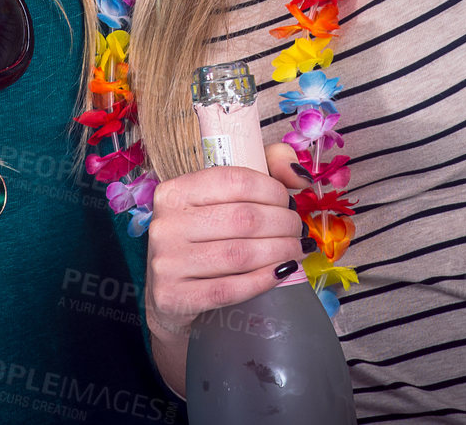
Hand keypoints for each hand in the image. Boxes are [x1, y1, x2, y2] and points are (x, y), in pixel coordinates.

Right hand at [144, 143, 304, 340]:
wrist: (167, 293)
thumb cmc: (200, 237)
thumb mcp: (218, 198)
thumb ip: (263, 169)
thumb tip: (299, 177)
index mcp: (174, 190)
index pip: (234, 180)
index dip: (272, 190)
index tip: (288, 201)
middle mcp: (166, 223)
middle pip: (242, 218)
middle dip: (283, 224)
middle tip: (297, 230)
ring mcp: (167, 262)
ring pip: (239, 254)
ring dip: (280, 251)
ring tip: (297, 249)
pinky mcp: (175, 297)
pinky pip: (230, 289)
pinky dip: (263, 280)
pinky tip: (282, 272)